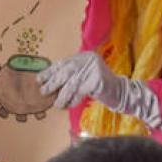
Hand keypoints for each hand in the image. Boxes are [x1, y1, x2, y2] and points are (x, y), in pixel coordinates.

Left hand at [38, 52, 161, 128]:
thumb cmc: (101, 88)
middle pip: (66, 71)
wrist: (122, 93)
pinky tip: (68, 105)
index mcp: (85, 56)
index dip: (50, 71)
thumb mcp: (85, 78)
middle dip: (53, 82)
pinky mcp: (97, 81)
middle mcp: (89, 59)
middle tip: (44, 91)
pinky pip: (79, 92)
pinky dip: (72, 100)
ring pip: (71, 84)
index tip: (39, 79)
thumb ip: (71, 77)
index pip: (64, 63)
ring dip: (61, 95)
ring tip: (56, 103)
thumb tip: (48, 83)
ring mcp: (94, 69)